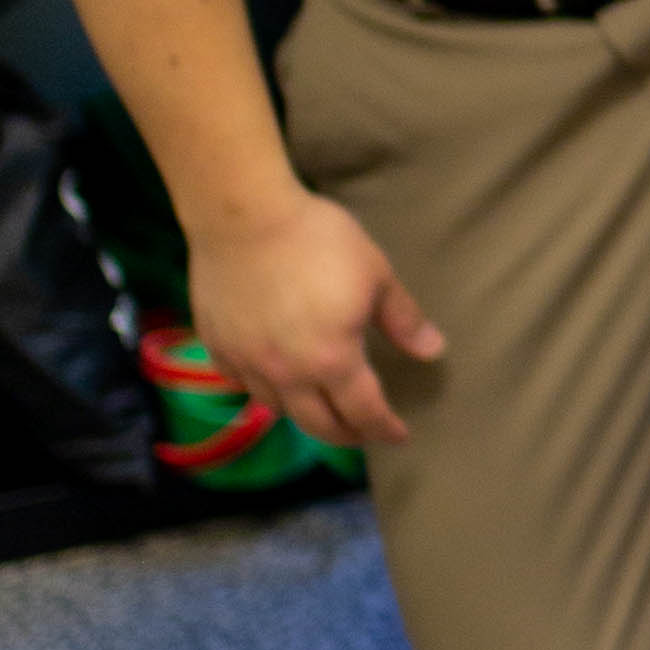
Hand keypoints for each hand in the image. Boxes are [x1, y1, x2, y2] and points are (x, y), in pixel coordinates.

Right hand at [184, 185, 442, 450]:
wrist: (243, 215)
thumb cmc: (318, 240)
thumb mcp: (375, 274)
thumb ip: (403, 319)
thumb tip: (433, 351)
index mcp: (331, 361)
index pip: (363, 412)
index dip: (384, 428)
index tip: (398, 434)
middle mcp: (287, 375)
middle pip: (318, 425)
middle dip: (346, 434)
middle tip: (363, 431)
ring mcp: (247, 363)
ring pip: (278, 409)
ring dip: (305, 415)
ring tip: (321, 407)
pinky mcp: (216, 346)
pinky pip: (241, 384)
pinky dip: (263, 390)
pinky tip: (272, 380)